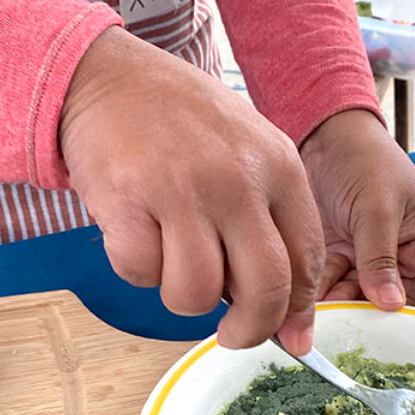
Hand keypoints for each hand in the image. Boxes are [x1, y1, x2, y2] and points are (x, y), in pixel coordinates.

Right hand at [59, 27, 324, 354]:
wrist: (108, 76)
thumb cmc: (181, 124)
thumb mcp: (246, 152)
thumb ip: (270, 221)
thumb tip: (284, 314)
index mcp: (278, 167)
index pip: (306, 261)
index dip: (297, 312)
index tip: (289, 338)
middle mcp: (236, 179)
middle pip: (264, 288)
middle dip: (250, 329)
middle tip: (232, 334)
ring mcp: (181, 189)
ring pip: (195, 293)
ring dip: (181, 296)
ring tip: (171, 259)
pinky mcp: (127, 200)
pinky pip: (140, 273)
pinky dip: (136, 268)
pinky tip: (135, 231)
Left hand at [298, 109, 414, 322]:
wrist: (319, 141)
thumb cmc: (364, 160)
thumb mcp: (378, 206)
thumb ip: (380, 256)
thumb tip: (390, 304)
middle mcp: (401, 262)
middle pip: (401, 310)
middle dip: (383, 326)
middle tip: (369, 343)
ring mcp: (367, 266)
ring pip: (361, 307)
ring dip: (346, 315)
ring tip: (328, 319)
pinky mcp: (335, 266)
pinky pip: (331, 295)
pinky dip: (321, 303)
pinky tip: (307, 309)